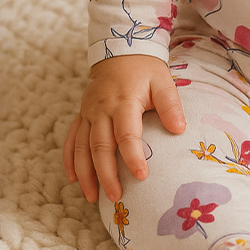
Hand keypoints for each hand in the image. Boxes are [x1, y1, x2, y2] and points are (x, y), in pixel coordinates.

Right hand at [62, 54, 185, 203]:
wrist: (120, 51)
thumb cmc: (146, 70)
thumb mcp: (163, 81)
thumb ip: (170, 105)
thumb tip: (180, 129)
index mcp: (123, 101)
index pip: (127, 134)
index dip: (133, 156)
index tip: (141, 176)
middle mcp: (101, 109)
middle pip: (100, 147)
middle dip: (106, 174)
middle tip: (115, 197)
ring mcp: (88, 113)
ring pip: (81, 148)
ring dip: (86, 174)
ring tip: (93, 198)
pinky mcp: (81, 115)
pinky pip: (71, 140)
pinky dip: (70, 160)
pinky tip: (73, 179)